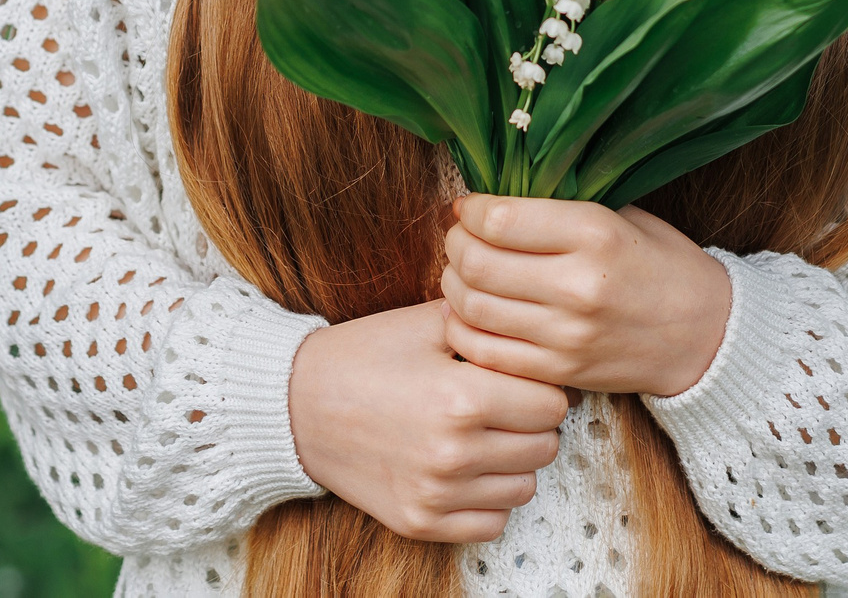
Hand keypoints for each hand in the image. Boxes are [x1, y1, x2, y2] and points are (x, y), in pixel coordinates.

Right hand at [287, 299, 569, 542]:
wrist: (296, 405)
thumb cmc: (364, 356)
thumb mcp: (426, 323)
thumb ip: (488, 325)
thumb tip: (538, 333)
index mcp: (463, 398)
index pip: (551, 403)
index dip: (540, 384)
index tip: (519, 377)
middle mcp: (454, 454)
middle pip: (545, 447)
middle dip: (533, 422)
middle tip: (505, 404)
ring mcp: (436, 495)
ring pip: (524, 488)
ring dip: (514, 462)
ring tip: (486, 435)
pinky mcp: (420, 522)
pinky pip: (491, 524)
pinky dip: (488, 500)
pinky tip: (467, 469)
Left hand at [440, 194, 731, 398]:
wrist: (704, 334)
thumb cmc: (661, 264)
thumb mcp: (622, 217)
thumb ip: (561, 207)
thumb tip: (492, 195)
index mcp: (596, 234)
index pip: (500, 219)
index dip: (471, 210)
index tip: (469, 207)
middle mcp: (578, 286)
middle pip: (477, 263)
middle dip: (455, 244)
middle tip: (459, 237)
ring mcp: (567, 335)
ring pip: (472, 308)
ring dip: (453, 285)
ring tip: (461, 272)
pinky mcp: (560, 372)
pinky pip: (485, 352)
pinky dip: (463, 329)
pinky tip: (470, 313)